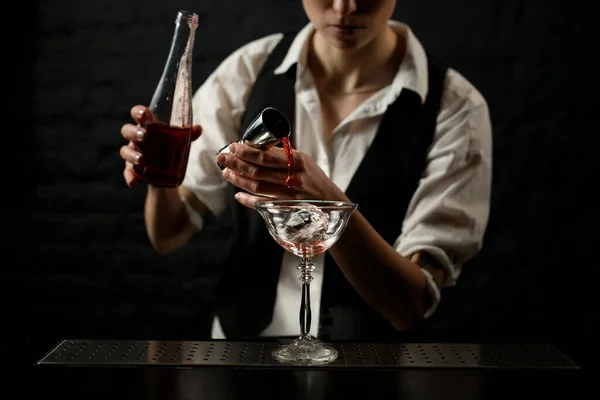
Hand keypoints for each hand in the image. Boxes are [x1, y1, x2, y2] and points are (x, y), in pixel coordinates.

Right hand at [119, 105, 201, 186]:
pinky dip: (129, 176)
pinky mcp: (132, 168)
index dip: (138, 112)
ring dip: (132, 155)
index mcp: (146, 125)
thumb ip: (187, 134)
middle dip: (134, 132)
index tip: (143, 114)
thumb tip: (198, 129)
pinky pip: (127, 172)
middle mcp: (136, 137)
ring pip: (125, 151)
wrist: (164, 168)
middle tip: (145, 136)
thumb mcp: (178, 139)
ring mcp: (133, 152)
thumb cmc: (168, 145)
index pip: (138, 114)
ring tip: (141, 160)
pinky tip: (133, 182)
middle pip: (127, 130)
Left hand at [216, 141, 348, 207]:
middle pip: (258, 171)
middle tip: (222, 158)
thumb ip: (282, 155)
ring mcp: (289, 195)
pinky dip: (248, 200)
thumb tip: (256, 147)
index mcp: (298, 161)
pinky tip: (238, 195)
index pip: (266, 156)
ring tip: (227, 173)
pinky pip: (263, 204)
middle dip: (237, 163)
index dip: (246, 152)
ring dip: (239, 180)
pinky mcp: (286, 209)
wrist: (331, 201)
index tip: (233, 146)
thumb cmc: (314, 177)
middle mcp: (294, 178)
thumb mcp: (304, 160)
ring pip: (257, 187)